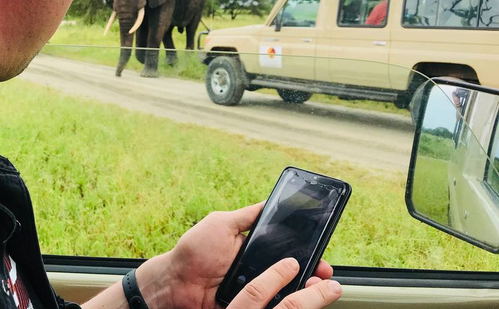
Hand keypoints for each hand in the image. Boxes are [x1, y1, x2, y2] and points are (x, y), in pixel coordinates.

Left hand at [139, 203, 337, 308]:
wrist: (175, 283)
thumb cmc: (194, 251)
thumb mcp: (221, 224)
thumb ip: (246, 216)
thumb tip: (270, 201)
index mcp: (253, 249)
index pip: (286, 249)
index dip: (306, 251)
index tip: (321, 253)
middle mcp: (256, 269)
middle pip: (292, 271)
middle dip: (311, 272)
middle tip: (324, 273)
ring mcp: (253, 289)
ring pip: (285, 291)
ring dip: (303, 289)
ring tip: (316, 286)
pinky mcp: (247, 305)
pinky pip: (270, 305)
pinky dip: (283, 303)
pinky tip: (294, 300)